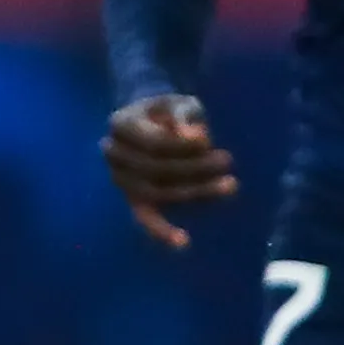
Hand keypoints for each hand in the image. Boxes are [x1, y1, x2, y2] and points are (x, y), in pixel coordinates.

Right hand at [104, 93, 237, 248]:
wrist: (151, 120)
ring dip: (195, 191)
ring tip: (229, 184)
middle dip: (195, 167)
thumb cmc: (168, 110)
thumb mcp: (178, 102)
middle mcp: (113, 153)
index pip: (152, 142)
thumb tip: (196, 137)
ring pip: (157, 192)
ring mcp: (120, 179)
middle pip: (155, 169)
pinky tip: (183, 242)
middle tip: (227, 160)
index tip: (209, 140)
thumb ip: (185, 116)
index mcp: (120, 124)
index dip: (182, 146)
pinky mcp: (133, 199)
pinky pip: (145, 218)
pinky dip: (162, 232)